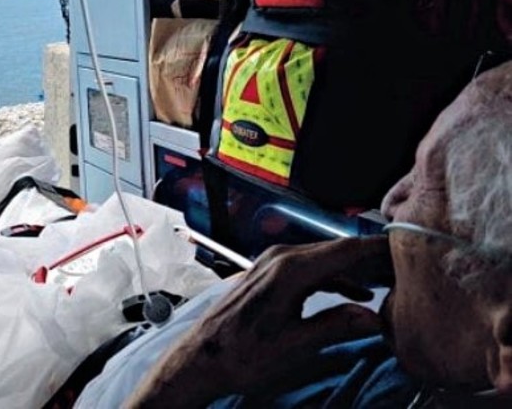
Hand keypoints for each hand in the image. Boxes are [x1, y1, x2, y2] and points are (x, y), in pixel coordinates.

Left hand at [126, 236, 390, 407]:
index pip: (344, 250)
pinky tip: (352, 293)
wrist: (200, 357)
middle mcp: (279, 258)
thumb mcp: (295, 345)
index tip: (406, 249)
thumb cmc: (241, 354)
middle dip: (371, 258)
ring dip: (354, 269)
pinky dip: (333, 277)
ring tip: (387, 281)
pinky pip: (308, 267)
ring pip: (323, 258)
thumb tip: (374, 318)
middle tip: (405, 267)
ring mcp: (270, 264)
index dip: (378, 249)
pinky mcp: (266, 273)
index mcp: (288, 271)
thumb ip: (335, 327)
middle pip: (336, 250)